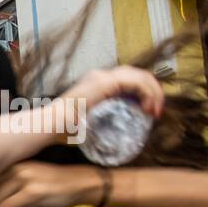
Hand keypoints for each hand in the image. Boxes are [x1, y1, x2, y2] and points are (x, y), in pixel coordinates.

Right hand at [50, 65, 165, 139]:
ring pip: (140, 75)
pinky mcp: (106, 82)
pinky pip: (136, 82)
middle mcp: (100, 75)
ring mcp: (102, 76)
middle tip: (156, 111)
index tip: (149, 112)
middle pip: (137, 74)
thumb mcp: (90, 122)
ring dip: (153, 92)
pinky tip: (148, 107)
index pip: (128, 80)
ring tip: (155, 111)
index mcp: (96, 83)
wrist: (51, 124)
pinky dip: (147, 93)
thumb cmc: (64, 129)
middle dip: (152, 90)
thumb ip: (102, 120)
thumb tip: (116, 133)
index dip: (143, 92)